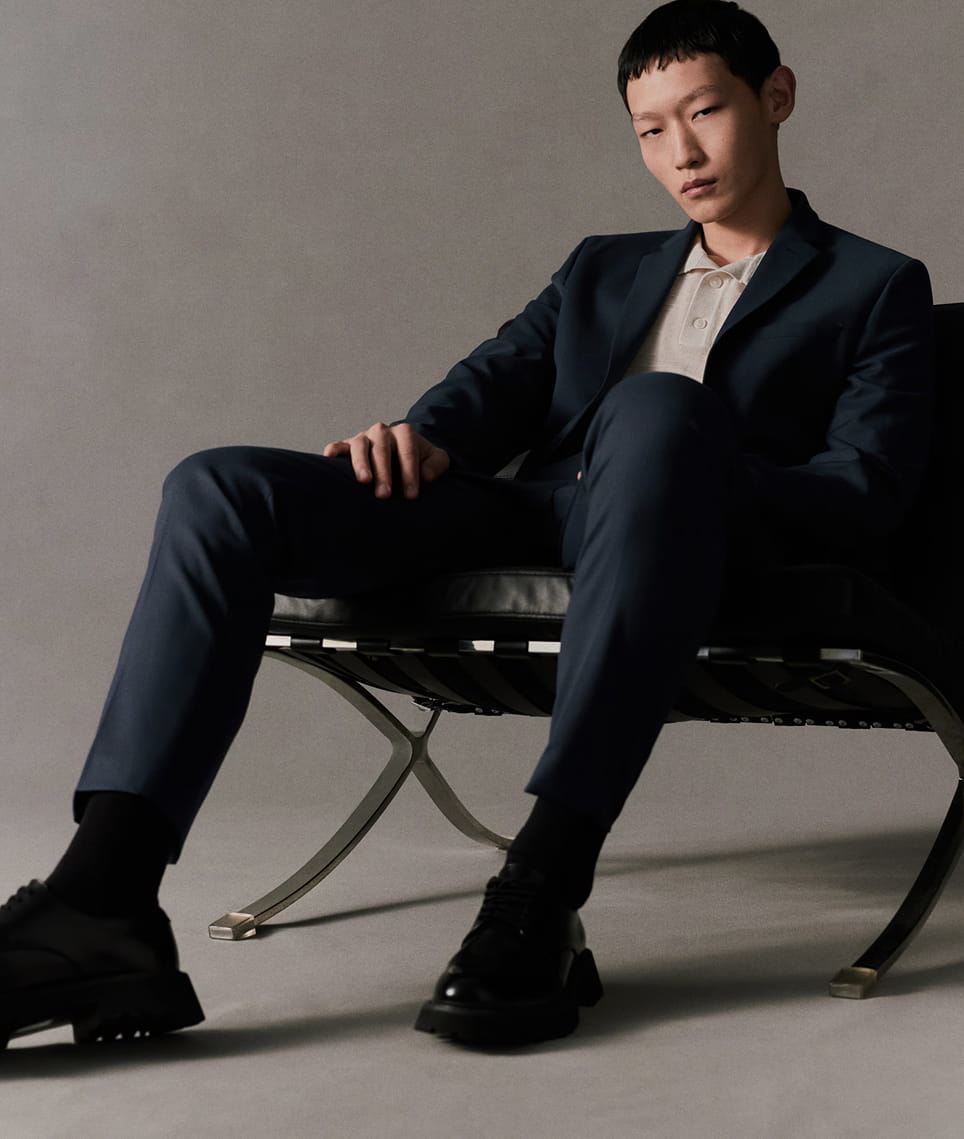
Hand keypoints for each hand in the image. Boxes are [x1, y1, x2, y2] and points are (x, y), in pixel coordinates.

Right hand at [323, 422, 449, 498]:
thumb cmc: (420, 461)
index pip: (407, 452)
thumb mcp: (436, 459)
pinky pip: (339, 445)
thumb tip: (426, 476)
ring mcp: (364, 437)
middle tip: (385, 495)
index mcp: (404, 433)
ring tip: (363, 481)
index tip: (411, 495)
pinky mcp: (347, 445)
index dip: (409, 473)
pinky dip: (334, 450)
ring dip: (361, 463)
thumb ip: (437, 464)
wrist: (402, 453)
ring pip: (360, 445)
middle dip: (384, 473)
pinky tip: (329, 458)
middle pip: (382, 449)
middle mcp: (382, 432)